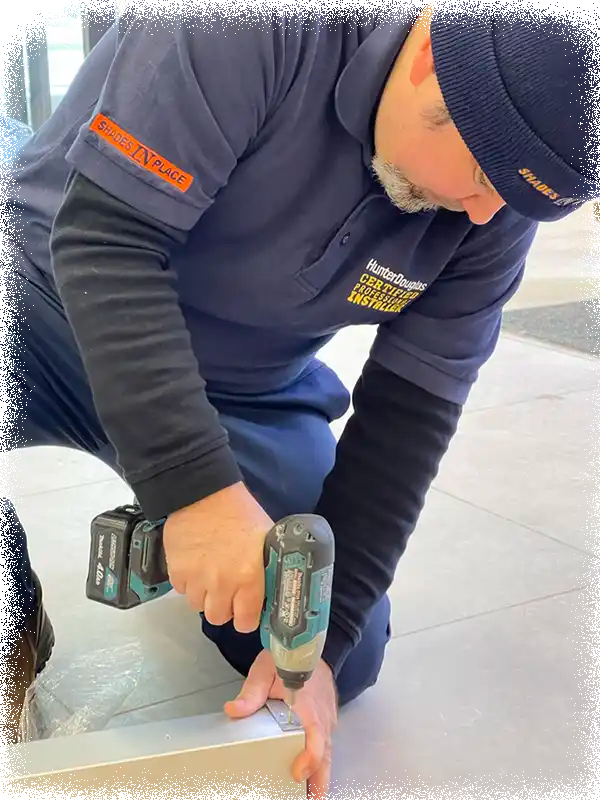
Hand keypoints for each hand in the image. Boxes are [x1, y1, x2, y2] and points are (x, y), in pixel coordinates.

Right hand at [163, 482, 272, 632]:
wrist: (205, 494)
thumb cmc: (241, 513)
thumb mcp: (266, 539)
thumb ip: (266, 568)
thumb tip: (271, 586)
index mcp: (249, 578)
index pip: (246, 622)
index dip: (246, 618)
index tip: (246, 611)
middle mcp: (221, 584)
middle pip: (218, 618)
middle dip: (224, 608)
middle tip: (227, 593)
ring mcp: (196, 579)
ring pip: (197, 605)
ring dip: (204, 595)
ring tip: (209, 576)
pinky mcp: (176, 571)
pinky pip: (181, 589)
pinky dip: (187, 582)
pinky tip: (195, 566)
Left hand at [224, 650, 337, 798]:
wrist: (308, 643)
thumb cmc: (288, 657)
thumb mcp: (265, 669)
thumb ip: (251, 692)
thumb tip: (233, 710)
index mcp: (309, 705)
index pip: (316, 737)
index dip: (310, 758)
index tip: (297, 774)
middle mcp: (323, 715)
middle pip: (326, 753)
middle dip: (321, 780)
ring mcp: (327, 718)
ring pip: (328, 752)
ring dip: (321, 775)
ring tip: (311, 796)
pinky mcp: (326, 719)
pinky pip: (326, 744)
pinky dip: (321, 762)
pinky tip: (312, 776)